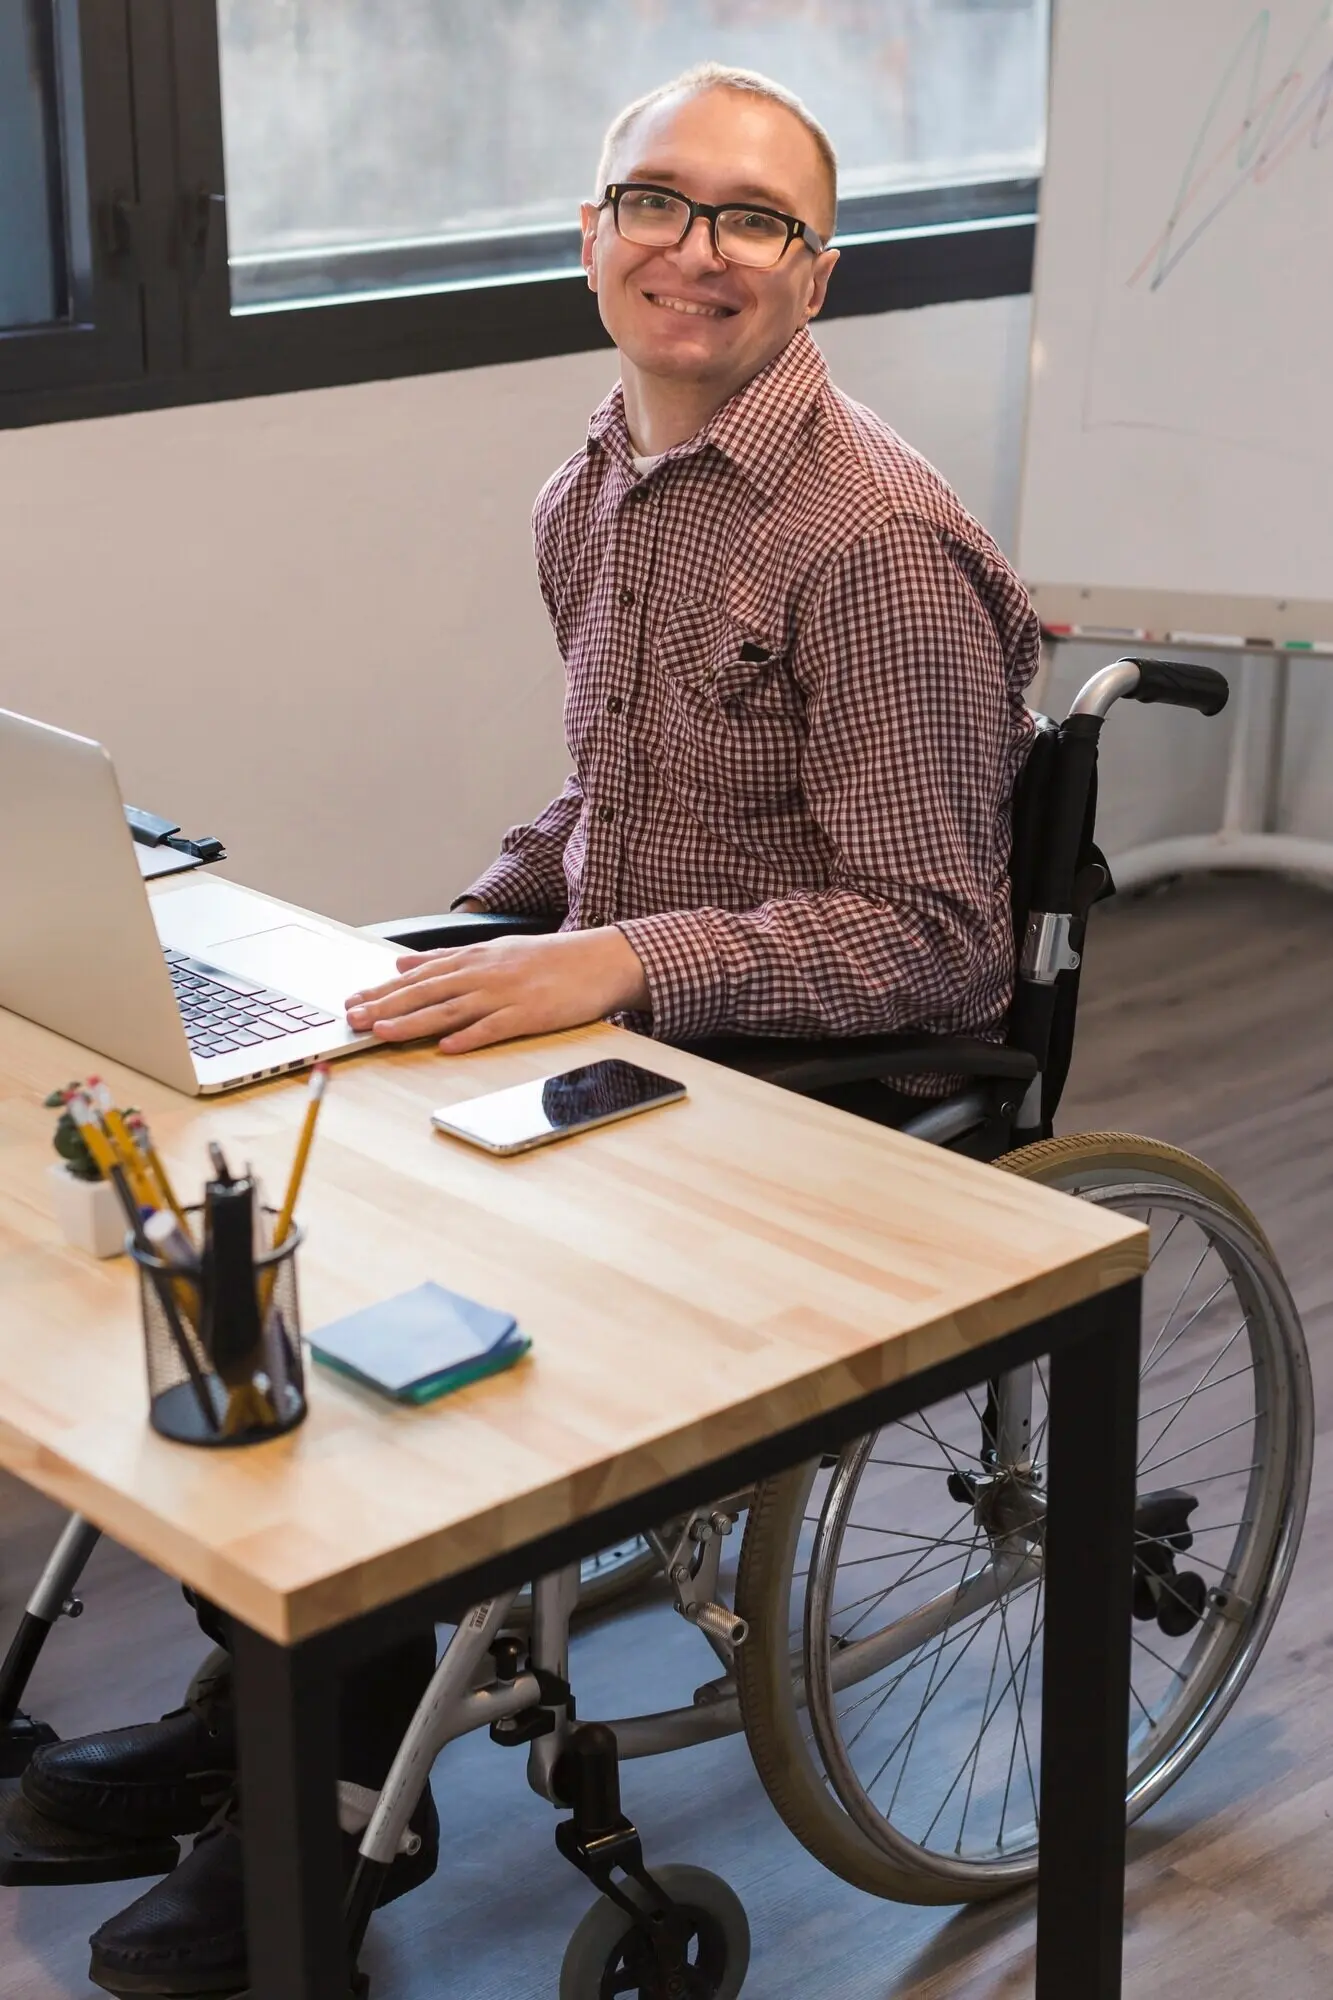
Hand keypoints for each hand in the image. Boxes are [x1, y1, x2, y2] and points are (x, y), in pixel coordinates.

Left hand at [345, 928, 650, 1054]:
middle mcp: (484, 973)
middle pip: (426, 991)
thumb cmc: (549, 959)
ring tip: (383, 1032)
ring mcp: (506, 994)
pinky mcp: (530, 1014)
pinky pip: (495, 1027)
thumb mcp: (493, 950)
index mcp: (474, 959)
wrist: (600, 959)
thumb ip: (446, 957)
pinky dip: (470, 1037)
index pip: (418, 975)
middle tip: (354, 1019)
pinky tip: (447, 1046)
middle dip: (386, 1006)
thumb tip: (402, 961)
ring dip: (414, 1021)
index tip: (353, 1001)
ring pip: (451, 1009)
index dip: (383, 989)